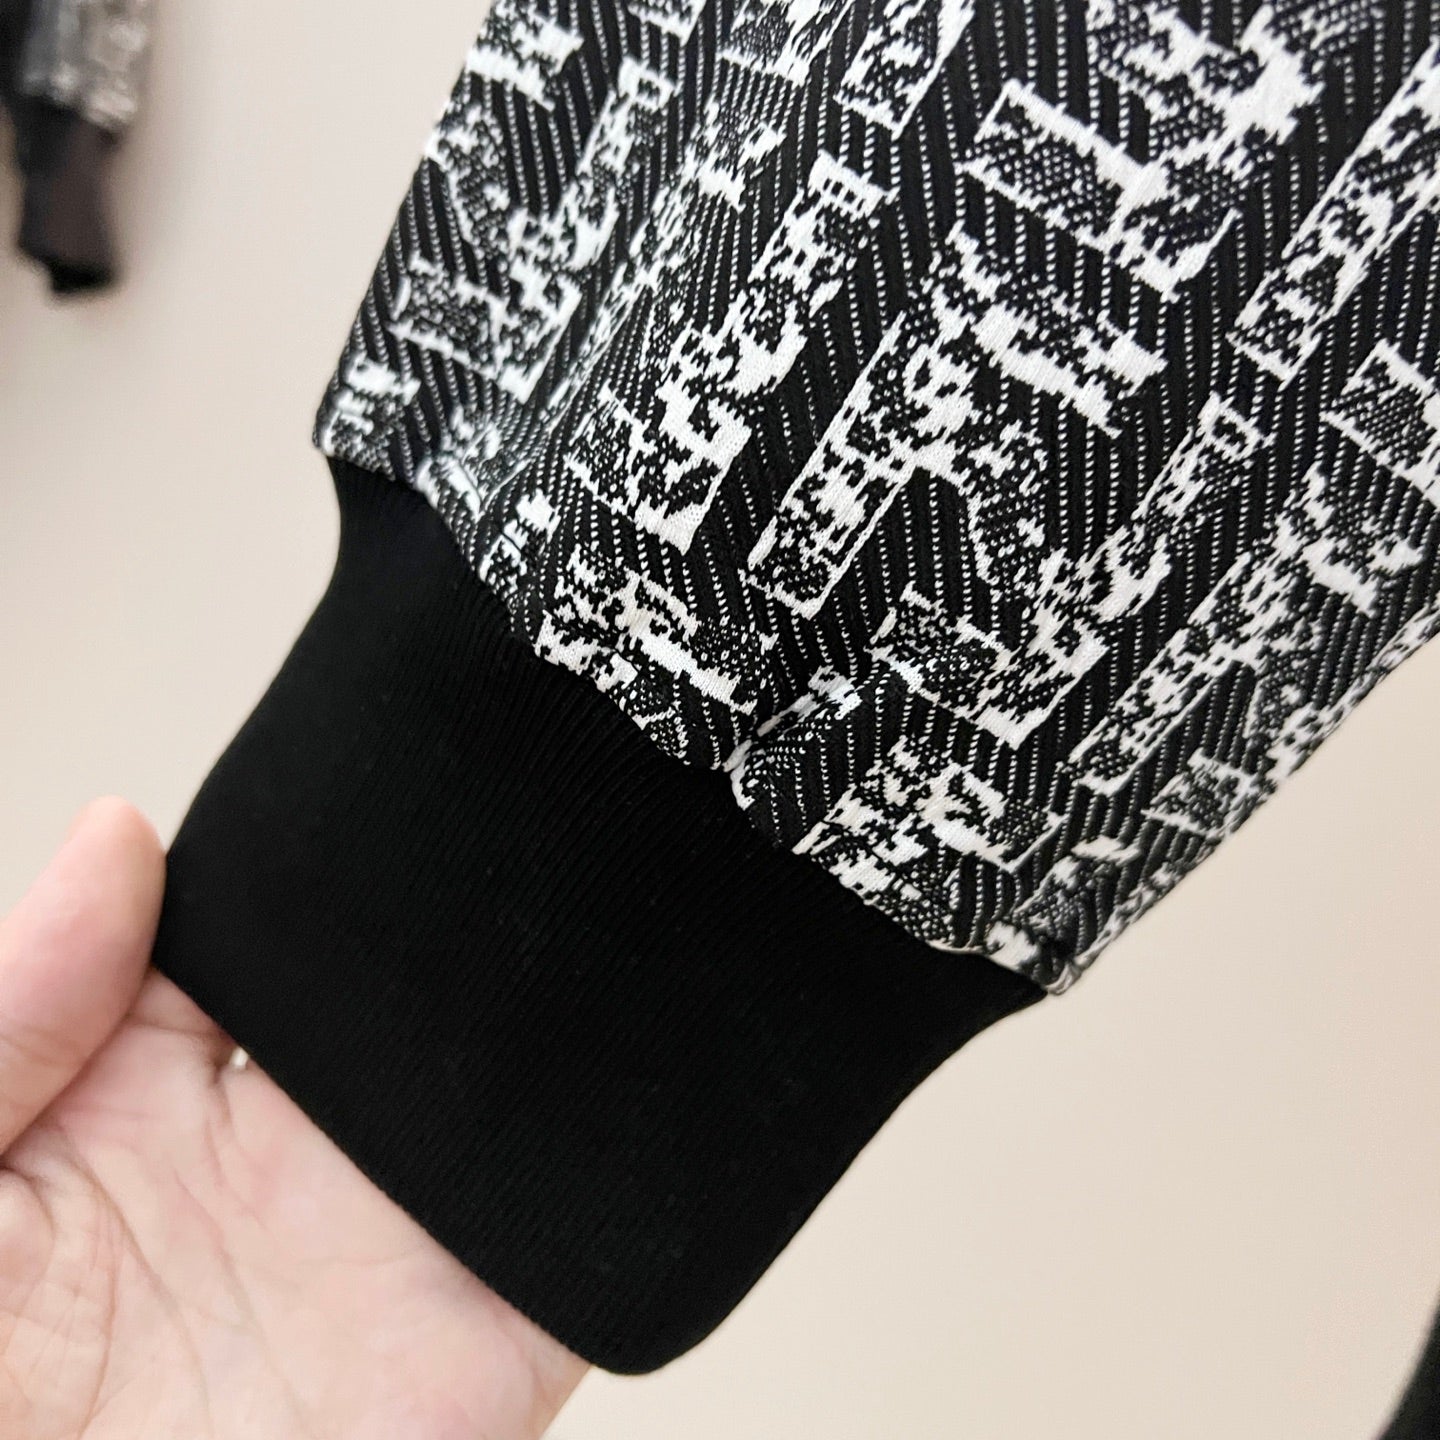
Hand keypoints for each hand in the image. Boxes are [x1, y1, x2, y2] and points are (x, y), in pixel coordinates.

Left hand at [0, 798, 588, 1439]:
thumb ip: (9, 1016)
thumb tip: (118, 829)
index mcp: (140, 1092)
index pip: (269, 916)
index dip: (328, 835)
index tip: (393, 745)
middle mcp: (285, 1151)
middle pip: (414, 977)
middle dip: (474, 894)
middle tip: (524, 786)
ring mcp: (394, 1241)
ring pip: (518, 1077)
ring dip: (570, 999)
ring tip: (609, 877)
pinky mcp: (491, 1339)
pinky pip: (589, 1229)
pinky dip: (647, 1141)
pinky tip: (662, 1038)